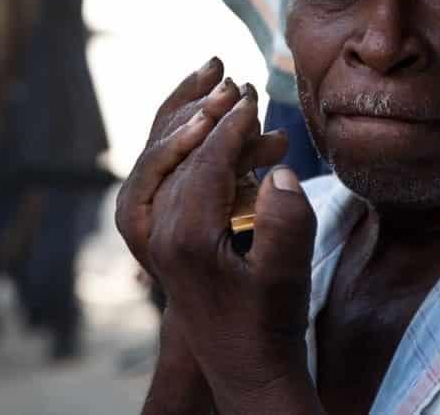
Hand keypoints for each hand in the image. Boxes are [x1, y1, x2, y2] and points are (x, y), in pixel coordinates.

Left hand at [145, 88, 319, 412]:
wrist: (243, 363)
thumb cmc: (269, 322)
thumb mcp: (287, 278)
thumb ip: (287, 225)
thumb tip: (281, 172)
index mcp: (183, 238)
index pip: (204, 163)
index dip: (232, 126)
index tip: (254, 96)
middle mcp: (156, 231)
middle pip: (174, 151)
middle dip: (206, 111)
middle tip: (235, 81)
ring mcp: (152, 231)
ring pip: (161, 154)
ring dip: (187, 115)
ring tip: (212, 77)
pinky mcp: (160, 230)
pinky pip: (162, 167)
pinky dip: (180, 136)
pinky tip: (202, 114)